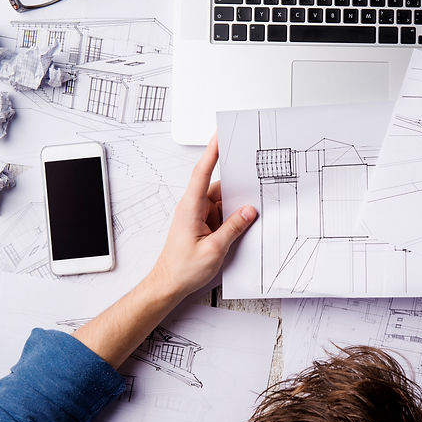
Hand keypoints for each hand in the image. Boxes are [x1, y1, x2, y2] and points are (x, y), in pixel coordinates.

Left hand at [151, 134, 256, 297]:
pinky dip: (233, 215)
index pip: (201, 173)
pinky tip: (244, 221)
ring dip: (235, 204)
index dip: (211, 152)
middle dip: (235, 181)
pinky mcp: (202, 224)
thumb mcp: (214, 250)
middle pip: (217, 185)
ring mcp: (197, 215)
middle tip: (253, 173)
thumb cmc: (182, 269)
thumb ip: (233, 228)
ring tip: (252, 207)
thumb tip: (248, 211)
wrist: (168, 284)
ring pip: (221, 200)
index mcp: (191, 208)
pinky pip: (221, 212)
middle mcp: (192, 207)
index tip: (219, 136)